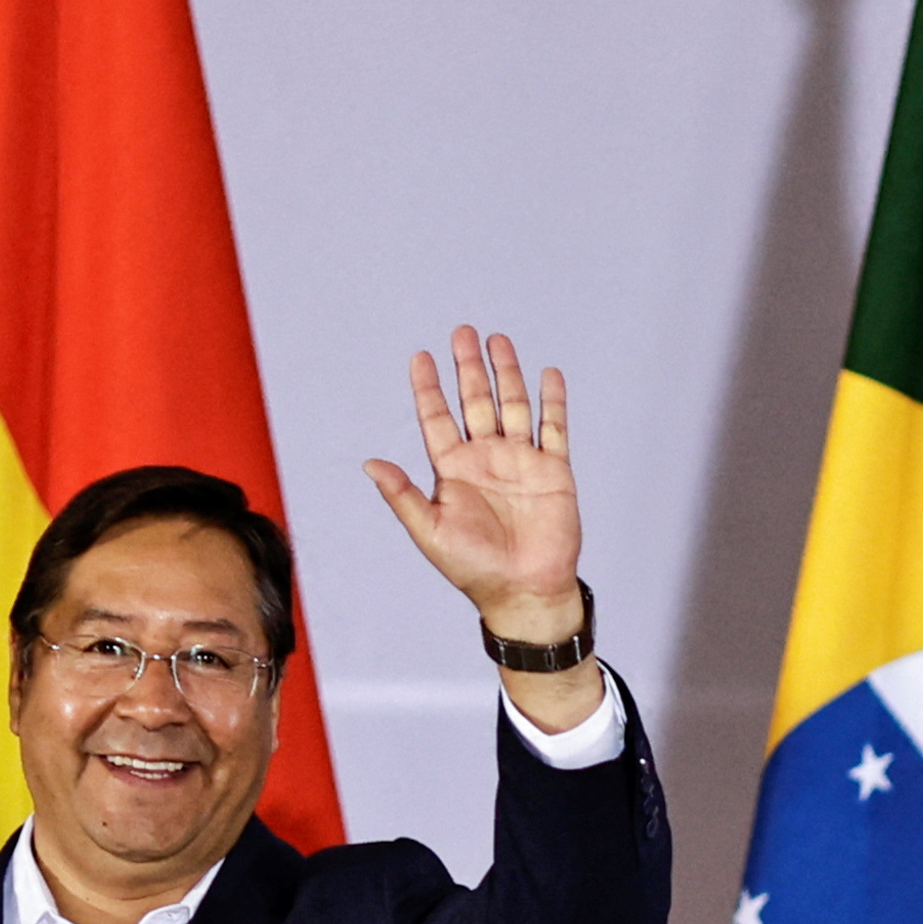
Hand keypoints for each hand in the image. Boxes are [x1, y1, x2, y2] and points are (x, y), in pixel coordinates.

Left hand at [367, 319, 586, 660]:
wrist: (524, 591)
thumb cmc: (474, 569)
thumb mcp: (429, 531)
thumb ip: (401, 495)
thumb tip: (369, 464)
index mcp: (453, 471)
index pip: (437, 418)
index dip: (428, 388)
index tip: (420, 357)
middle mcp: (485, 460)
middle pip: (475, 401)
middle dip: (468, 367)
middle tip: (462, 332)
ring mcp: (520, 462)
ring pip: (512, 406)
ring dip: (506, 373)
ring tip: (497, 341)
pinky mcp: (553, 472)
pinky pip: (553, 429)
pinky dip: (552, 402)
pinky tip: (547, 376)